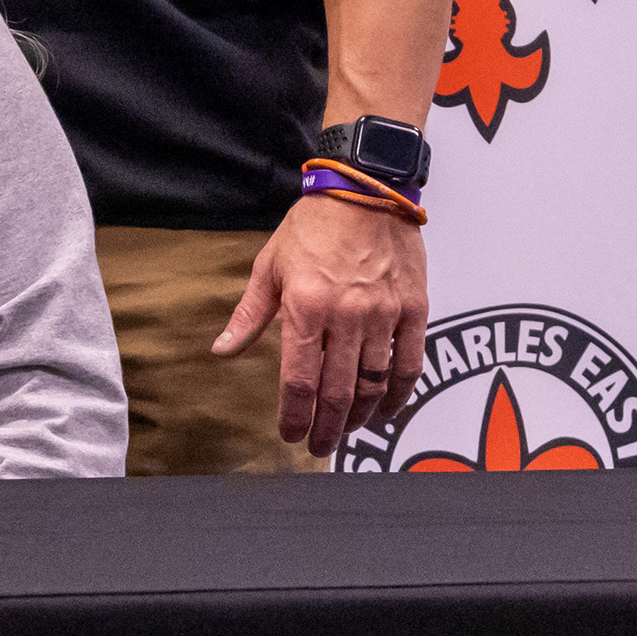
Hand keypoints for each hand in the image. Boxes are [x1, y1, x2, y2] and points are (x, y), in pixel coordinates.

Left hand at [211, 190, 426, 457]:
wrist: (366, 189)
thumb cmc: (314, 224)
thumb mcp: (270, 265)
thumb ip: (250, 314)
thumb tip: (223, 350)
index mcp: (304, 306)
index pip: (299, 379)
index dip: (295, 416)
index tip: (291, 435)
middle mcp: (345, 316)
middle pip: (337, 391)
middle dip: (327, 428)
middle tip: (319, 447)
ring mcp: (383, 314)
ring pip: (373, 384)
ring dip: (359, 415)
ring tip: (347, 430)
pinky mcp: (413, 309)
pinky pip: (408, 363)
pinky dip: (398, 393)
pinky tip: (387, 409)